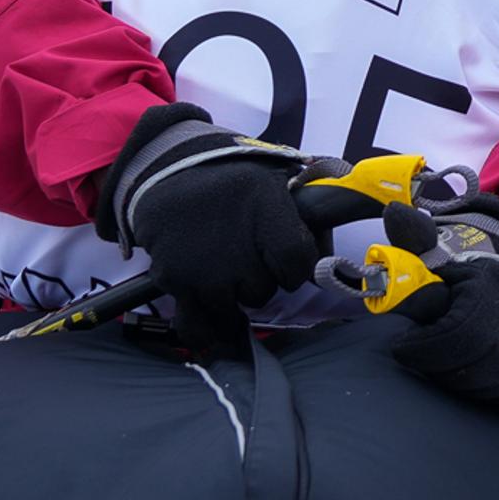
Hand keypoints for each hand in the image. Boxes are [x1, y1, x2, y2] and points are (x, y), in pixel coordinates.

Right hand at [98, 107, 330, 317]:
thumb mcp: (271, 179)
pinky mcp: (174, 280)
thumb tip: (333, 254)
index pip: (299, 262)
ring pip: (234, 310)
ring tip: (223, 269)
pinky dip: (204, 327)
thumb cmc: (229, 180)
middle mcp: (235, 239)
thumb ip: (306, 211)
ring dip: (232, 297)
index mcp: (266, 205)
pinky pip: (196, 324)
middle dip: (260, 279)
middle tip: (246, 255)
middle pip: (264, 290)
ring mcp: (203, 265)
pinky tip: (210, 317)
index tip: (288, 260)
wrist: (165, 172)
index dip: (297, 267)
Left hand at [369, 198, 498, 406]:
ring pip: (464, 384)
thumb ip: (417, 241)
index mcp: (488, 302)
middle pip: (454, 366)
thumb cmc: (478, 283)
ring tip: (445, 347)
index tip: (403, 344)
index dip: (418, 346)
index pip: (449, 337)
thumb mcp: (449, 257)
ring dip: (445, 371)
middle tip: (421, 347)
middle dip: (430, 359)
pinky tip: (462, 361)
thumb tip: (392, 210)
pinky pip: (480, 396)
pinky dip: (464, 382)